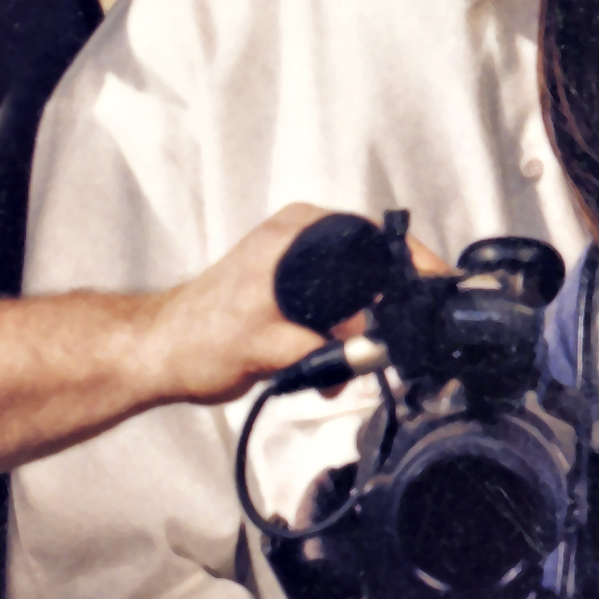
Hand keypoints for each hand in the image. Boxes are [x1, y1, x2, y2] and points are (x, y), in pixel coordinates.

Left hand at [143, 204, 451, 407]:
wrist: (160, 355)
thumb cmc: (201, 341)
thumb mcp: (270, 348)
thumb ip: (328, 349)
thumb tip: (375, 351)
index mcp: (299, 232)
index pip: (375, 237)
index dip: (413, 264)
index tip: (439, 290)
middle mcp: (303, 237)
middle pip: (375, 264)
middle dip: (389, 307)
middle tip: (398, 343)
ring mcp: (300, 261)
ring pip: (360, 289)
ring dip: (364, 330)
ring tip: (349, 366)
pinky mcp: (295, 288)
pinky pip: (341, 304)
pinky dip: (345, 335)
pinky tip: (333, 366)